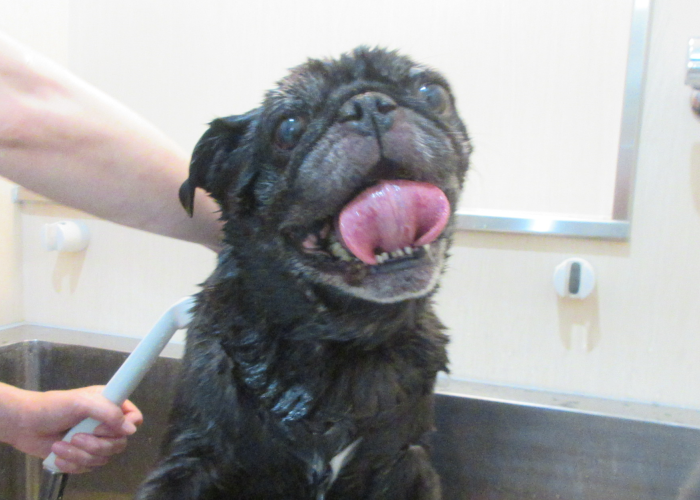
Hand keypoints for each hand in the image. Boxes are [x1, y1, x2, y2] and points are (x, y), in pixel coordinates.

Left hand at [7, 385, 142, 473]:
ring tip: (60, 445)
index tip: (101, 427)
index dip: (123, 426)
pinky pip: (88, 467)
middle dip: (95, 445)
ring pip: (103, 458)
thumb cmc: (52, 407)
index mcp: (111, 404)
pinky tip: (58, 453)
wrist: (25, 424)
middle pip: (120, 443)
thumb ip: (109, 412)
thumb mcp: (82, 402)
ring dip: (79, 454)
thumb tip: (131, 430)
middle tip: (76, 437)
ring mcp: (95, 441)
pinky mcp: (82, 456)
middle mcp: (106, 423)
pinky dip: (71, 463)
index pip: (134, 418)